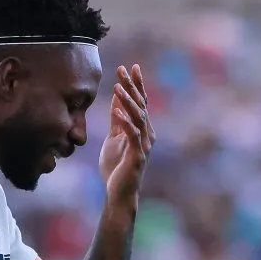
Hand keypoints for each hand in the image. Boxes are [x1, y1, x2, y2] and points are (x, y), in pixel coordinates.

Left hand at [99, 64, 155, 207]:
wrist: (118, 193)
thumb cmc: (116, 167)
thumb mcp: (114, 138)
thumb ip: (117, 119)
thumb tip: (117, 99)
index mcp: (142, 129)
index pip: (141, 102)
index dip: (137, 84)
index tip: (132, 66)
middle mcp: (146, 135)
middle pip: (141, 105)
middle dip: (132, 86)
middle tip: (124, 69)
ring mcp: (143, 145)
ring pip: (138, 118)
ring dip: (128, 101)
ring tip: (117, 87)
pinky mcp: (137, 156)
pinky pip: (132, 135)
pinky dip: (125, 122)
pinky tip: (116, 111)